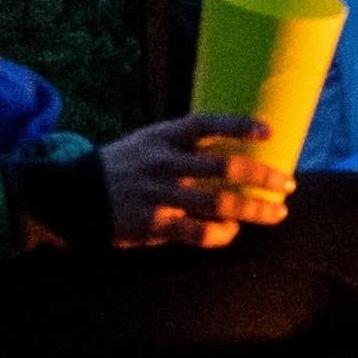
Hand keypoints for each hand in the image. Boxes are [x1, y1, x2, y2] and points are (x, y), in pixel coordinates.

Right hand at [102, 115, 291, 248]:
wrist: (70, 197)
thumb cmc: (120, 168)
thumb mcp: (145, 143)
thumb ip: (182, 145)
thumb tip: (233, 148)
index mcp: (162, 137)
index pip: (206, 124)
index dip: (240, 126)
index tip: (269, 131)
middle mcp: (163, 163)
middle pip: (224, 168)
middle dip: (263, 176)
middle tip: (287, 183)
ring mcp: (158, 194)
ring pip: (219, 203)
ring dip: (254, 209)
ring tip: (276, 213)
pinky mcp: (153, 224)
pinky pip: (199, 232)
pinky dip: (222, 234)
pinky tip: (232, 232)